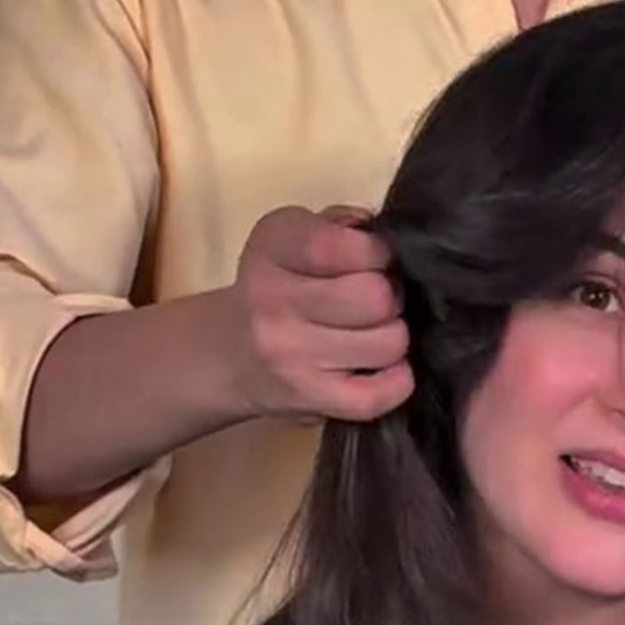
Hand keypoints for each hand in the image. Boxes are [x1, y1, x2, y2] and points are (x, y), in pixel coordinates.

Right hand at [223, 205, 413, 422]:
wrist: (228, 355)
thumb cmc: (276, 287)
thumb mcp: (291, 238)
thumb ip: (337, 225)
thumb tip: (375, 231)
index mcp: (272, 248)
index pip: (344, 245)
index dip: (377, 253)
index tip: (372, 262)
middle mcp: (273, 303)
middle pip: (376, 297)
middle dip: (390, 297)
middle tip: (377, 303)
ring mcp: (290, 357)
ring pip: (388, 343)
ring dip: (392, 337)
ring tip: (374, 334)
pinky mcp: (309, 399)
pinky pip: (377, 396)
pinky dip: (396, 382)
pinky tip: (385, 369)